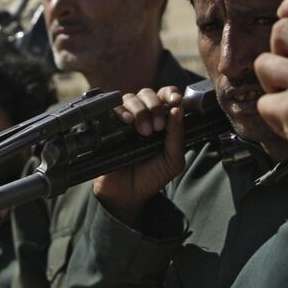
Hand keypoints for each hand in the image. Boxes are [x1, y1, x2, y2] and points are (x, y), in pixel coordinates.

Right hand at [93, 86, 186, 224]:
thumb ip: (177, 136)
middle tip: (157, 128)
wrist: (127, 194)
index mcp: (161, 120)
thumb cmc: (152, 177)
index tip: (175, 101)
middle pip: (148, 93)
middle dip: (155, 106)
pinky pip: (114, 109)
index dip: (171, 93)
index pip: (166, 96)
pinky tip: (128, 123)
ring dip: (140, 110)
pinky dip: (122, 112)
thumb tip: (178, 109)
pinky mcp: (109, 125)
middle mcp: (144, 116)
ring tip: (143, 132)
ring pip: (131, 97)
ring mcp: (126, 120)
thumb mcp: (173, 160)